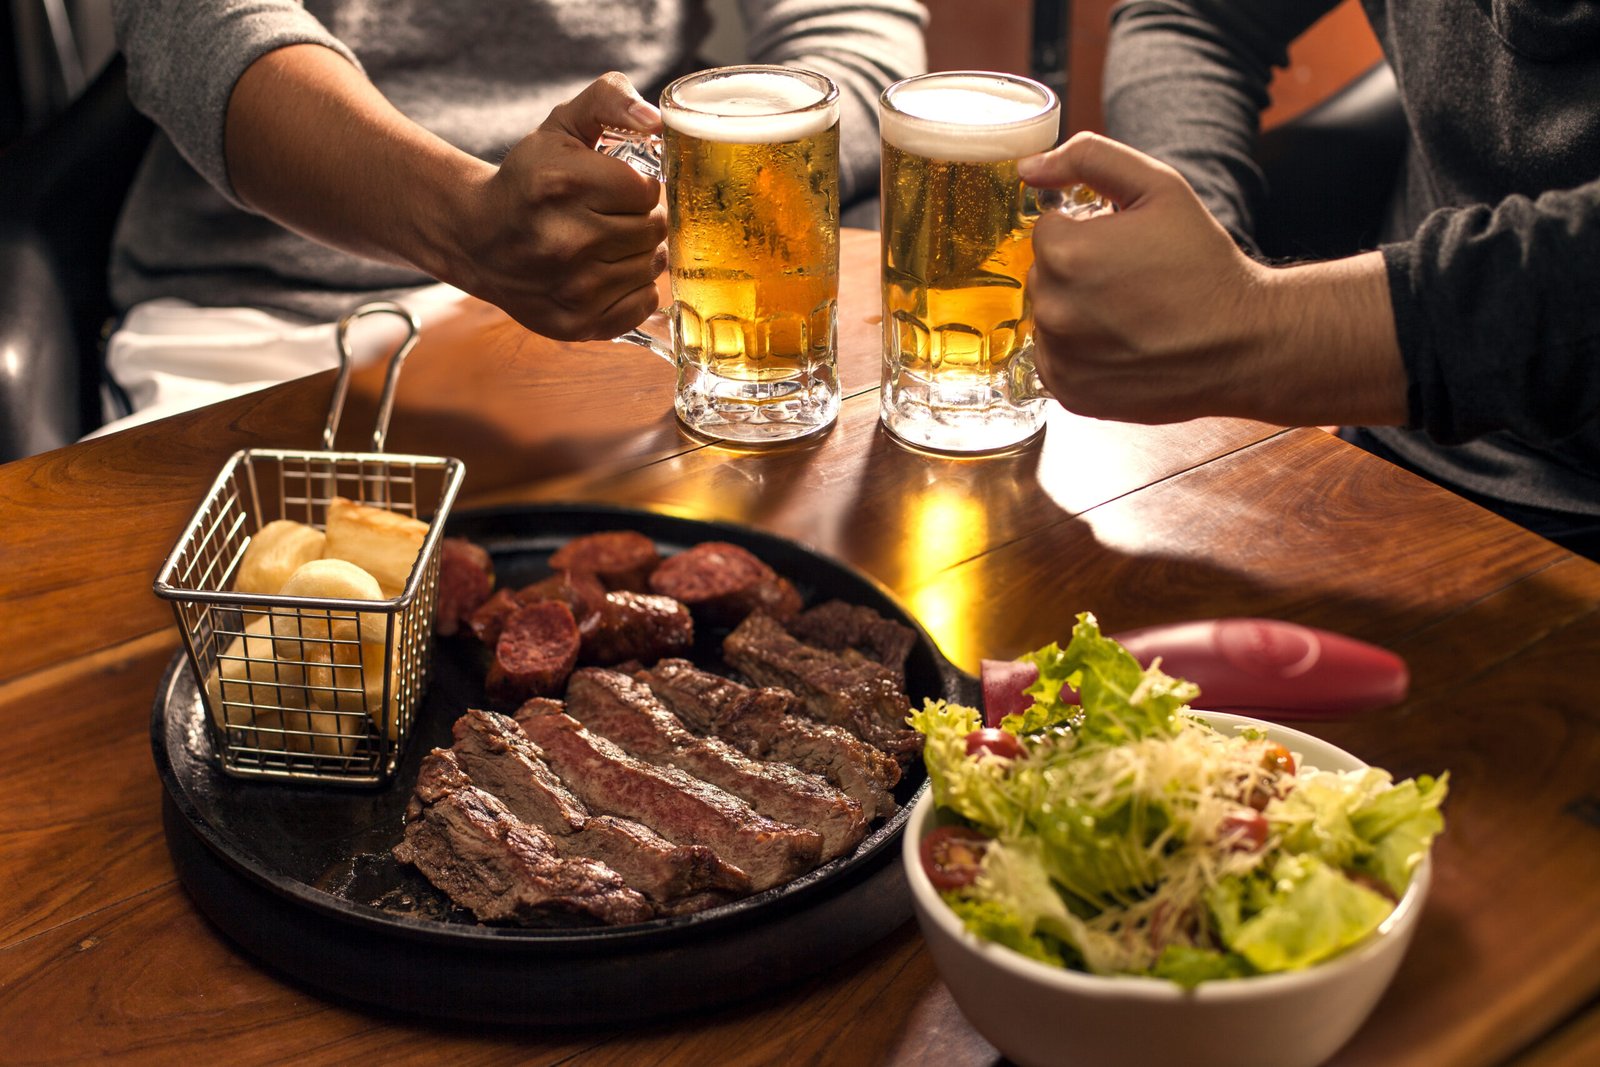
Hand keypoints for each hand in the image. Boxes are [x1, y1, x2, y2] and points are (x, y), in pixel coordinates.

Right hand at [450, 72, 668, 341]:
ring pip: (651, 267)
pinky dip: (634, 289)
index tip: (616, 189)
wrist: (477, 237)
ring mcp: (572, 289)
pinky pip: (643, 304)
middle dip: (641, 219)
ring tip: (607, 243)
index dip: (637, 188)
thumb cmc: (529, 179)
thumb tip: (655, 120)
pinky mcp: (577, 324)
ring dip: (639, 253)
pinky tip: (607, 272)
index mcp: (564, 185)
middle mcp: (567, 240)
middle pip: (654, 230)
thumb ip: (610, 100)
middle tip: (613, 216)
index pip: (648, 191)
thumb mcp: (562, 125)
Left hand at [1019, 133, 1406, 427]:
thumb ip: (1090, 158)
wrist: (1243, 344)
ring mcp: (1059, 356)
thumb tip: (1030, 167)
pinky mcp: (1069, 393)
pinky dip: (1080, 353)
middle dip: (1078, 272)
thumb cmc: (1205, 264)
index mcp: (1065, 252)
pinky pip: (1056, 360)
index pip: (1048, 230)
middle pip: (1044, 275)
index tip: (1125, 247)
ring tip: (1131, 316)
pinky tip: (1122, 346)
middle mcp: (1053, 308)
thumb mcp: (1160, 187)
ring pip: (1049, 317)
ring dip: (1077, 313)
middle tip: (1132, 282)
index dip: (1088, 232)